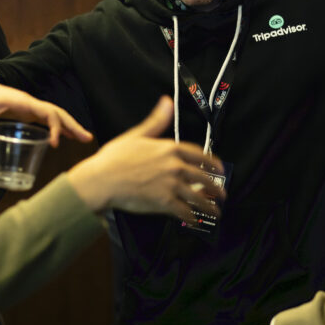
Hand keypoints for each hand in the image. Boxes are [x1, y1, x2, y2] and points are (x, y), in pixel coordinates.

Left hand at [0, 75, 92, 151]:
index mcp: (22, 102)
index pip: (47, 112)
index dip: (55, 127)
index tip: (55, 144)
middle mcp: (29, 103)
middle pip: (57, 113)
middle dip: (73, 125)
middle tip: (87, 139)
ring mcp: (28, 107)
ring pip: (55, 114)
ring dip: (69, 126)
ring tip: (84, 139)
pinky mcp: (25, 111)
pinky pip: (46, 119)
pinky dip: (58, 127)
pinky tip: (64, 137)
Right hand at [68, 97, 226, 219]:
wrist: (102, 180)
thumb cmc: (114, 158)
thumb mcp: (136, 135)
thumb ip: (156, 121)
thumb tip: (166, 102)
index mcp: (170, 148)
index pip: (200, 155)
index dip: (213, 163)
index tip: (220, 169)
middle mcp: (175, 166)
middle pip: (203, 178)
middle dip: (216, 188)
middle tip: (222, 193)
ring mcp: (171, 185)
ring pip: (198, 197)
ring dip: (210, 207)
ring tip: (216, 212)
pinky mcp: (164, 203)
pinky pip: (185, 212)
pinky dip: (192, 218)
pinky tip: (196, 221)